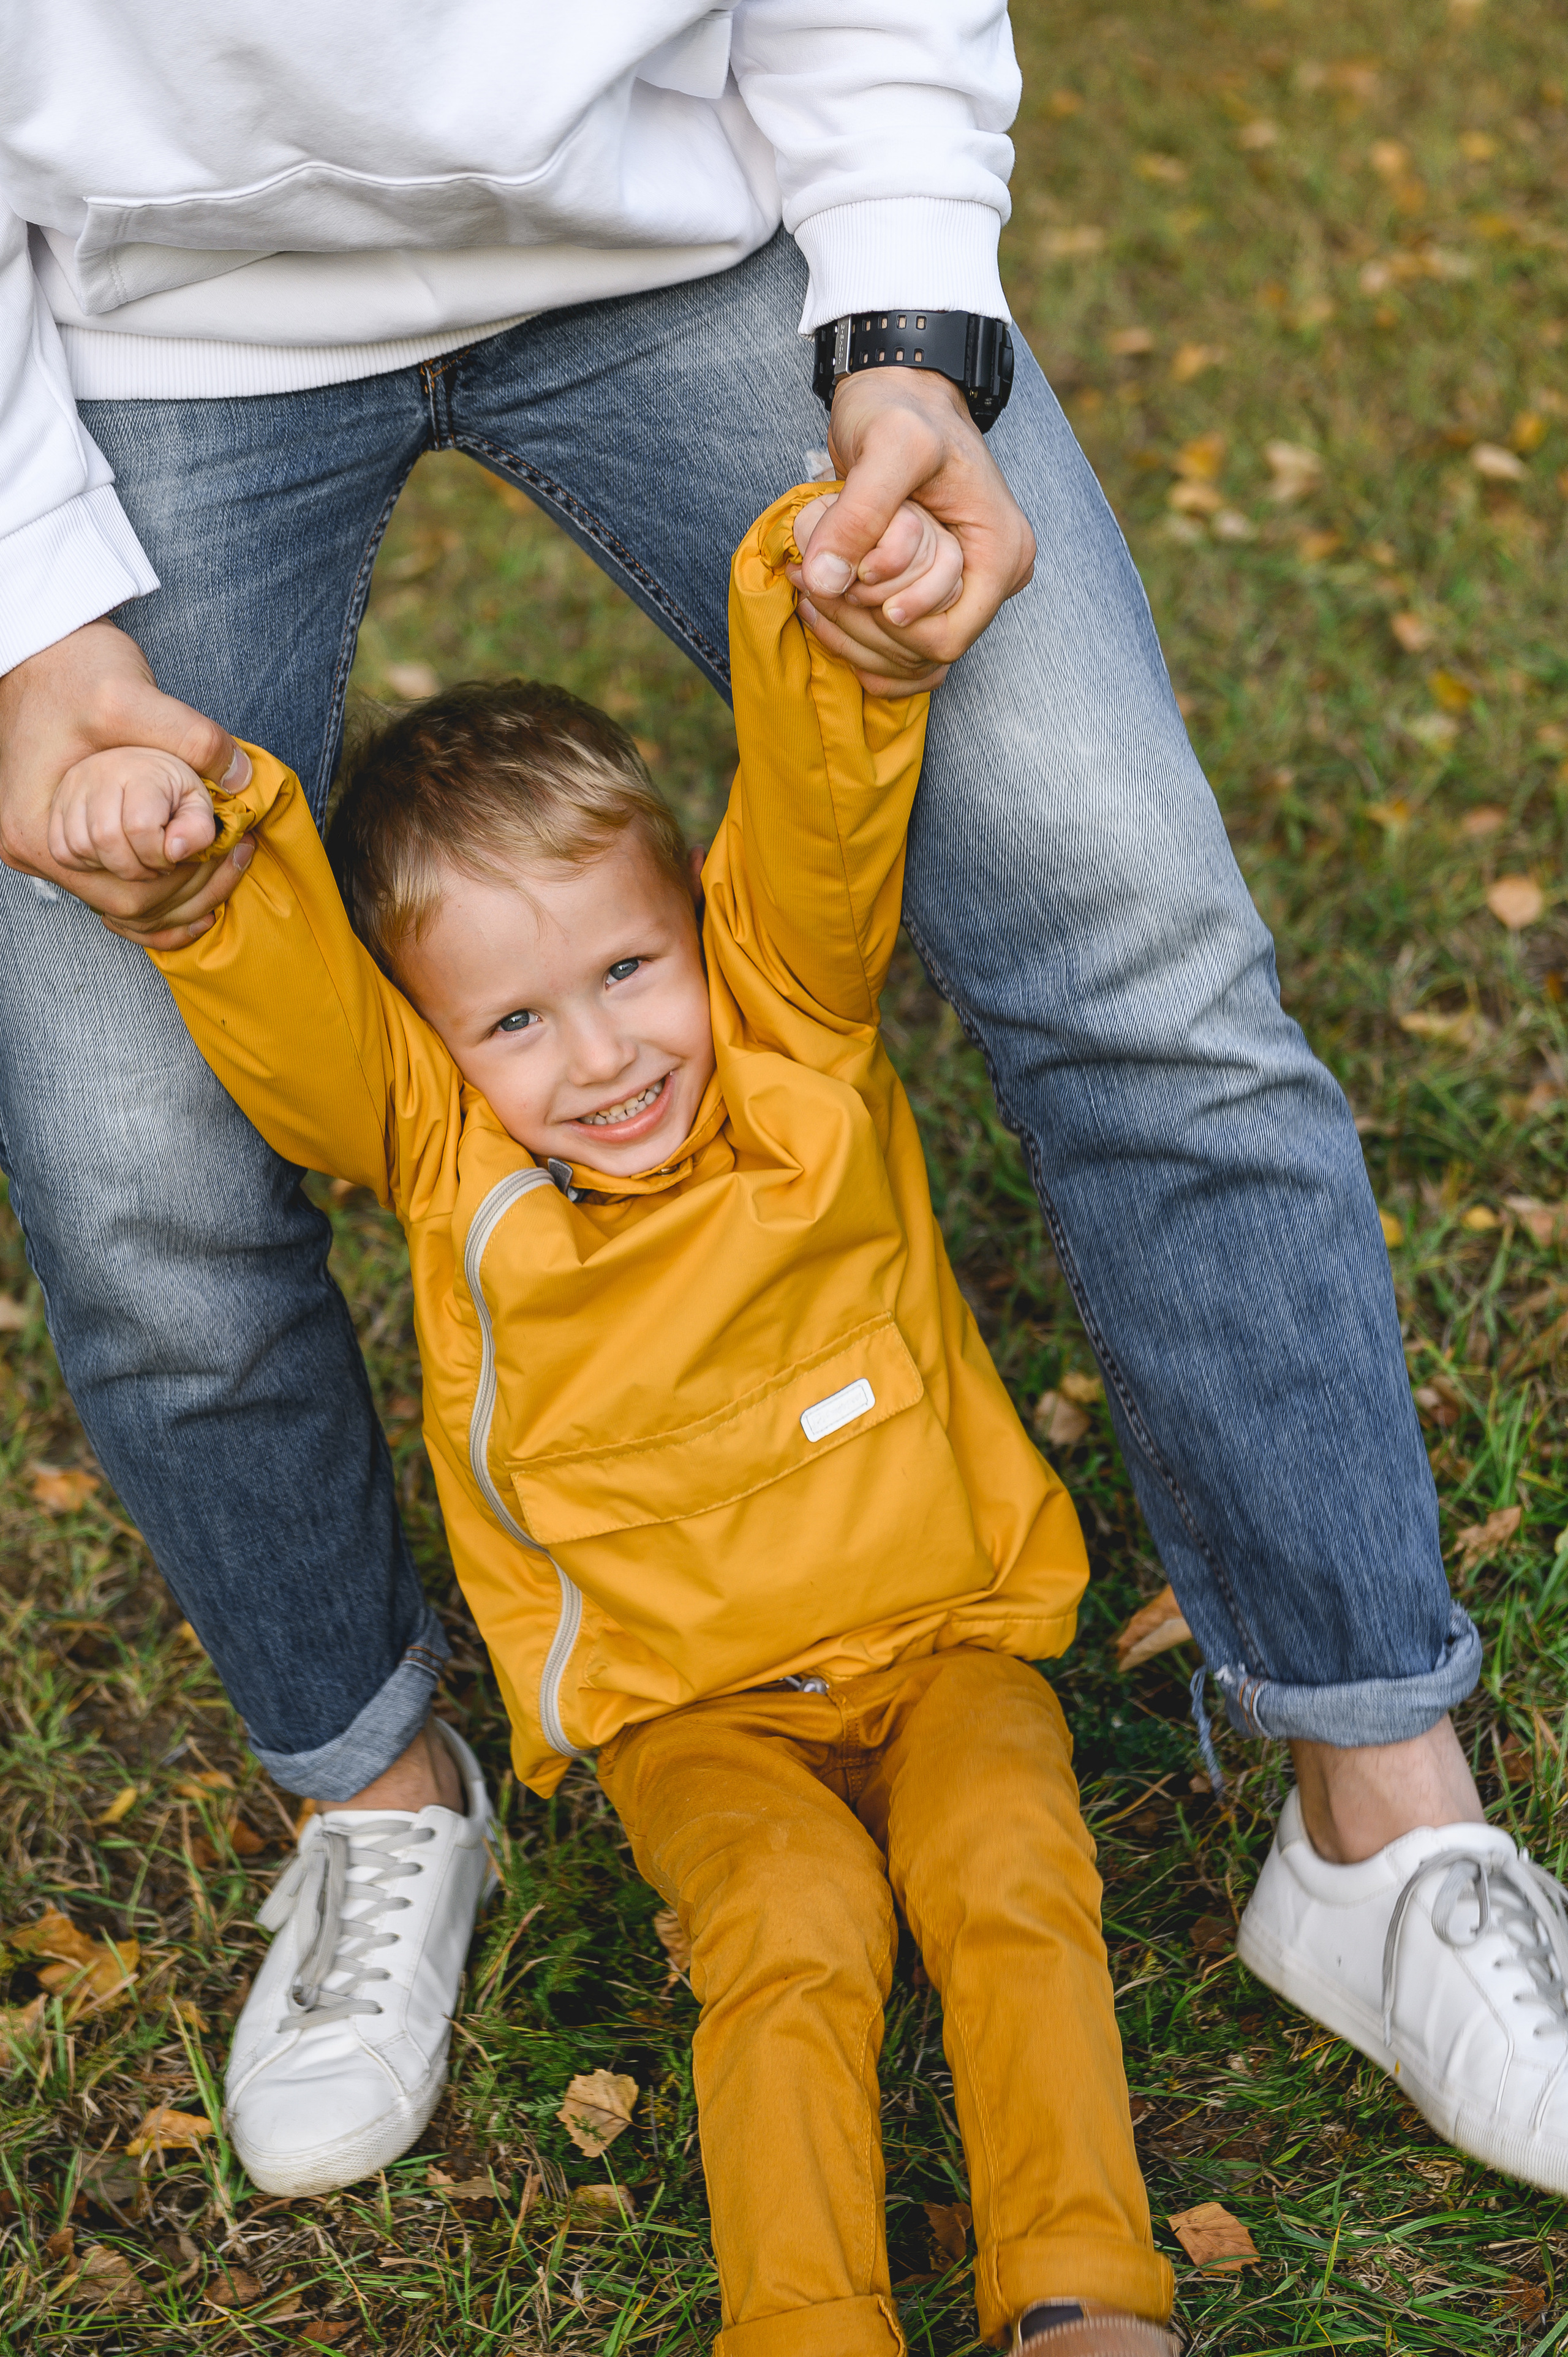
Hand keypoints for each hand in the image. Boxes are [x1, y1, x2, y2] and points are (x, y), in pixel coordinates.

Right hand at [0, 617, 253, 947]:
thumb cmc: (74, 670)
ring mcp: (43, 844)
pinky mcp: (60, 833)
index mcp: (39, 827)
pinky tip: (192, 872)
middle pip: (127, 903)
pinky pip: (111, 881)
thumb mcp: (133, 699)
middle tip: (237, 858)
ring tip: (223, 860)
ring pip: (121, 899)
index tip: (231, 848)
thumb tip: (241, 779)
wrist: (40, 650)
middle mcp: (32, 847)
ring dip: (176, 890)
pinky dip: (154, 883)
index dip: (188, 878)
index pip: (127, 888)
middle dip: (190, 889)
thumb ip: (191, 739)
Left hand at [794, 367, 1035, 695]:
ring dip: (854, 638)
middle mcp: (991, 579)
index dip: (891, 628)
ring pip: (909, 659)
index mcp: (1001, 553)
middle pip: (925, 654)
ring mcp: (964, 588)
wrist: (899, 389)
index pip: (947, 640)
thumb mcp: (886, 445)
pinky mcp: (935, 590)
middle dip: (864, 629)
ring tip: (810, 585)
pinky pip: (901, 650)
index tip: (852, 580)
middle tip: (814, 580)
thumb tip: (825, 582)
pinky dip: (859, 641)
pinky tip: (824, 607)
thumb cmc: (901, 409)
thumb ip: (859, 513)